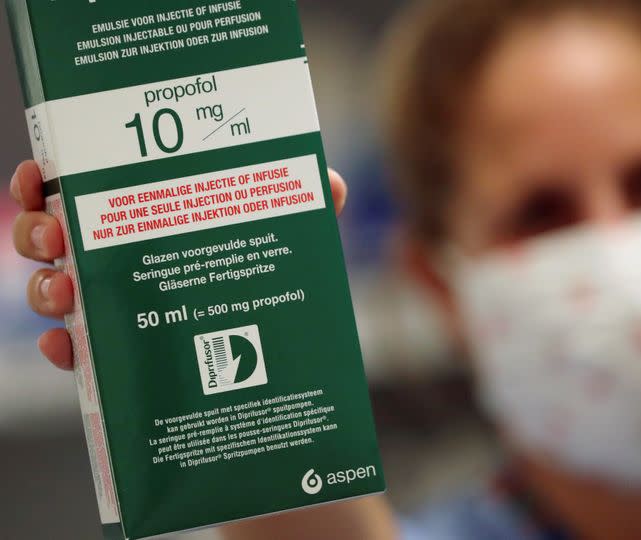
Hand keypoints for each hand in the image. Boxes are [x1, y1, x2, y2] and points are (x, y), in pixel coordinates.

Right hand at [10, 160, 349, 370]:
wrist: (279, 355)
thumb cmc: (273, 277)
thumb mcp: (290, 237)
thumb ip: (306, 205)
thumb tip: (331, 184)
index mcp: (150, 218)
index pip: (84, 189)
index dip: (46, 181)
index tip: (39, 176)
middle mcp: (121, 259)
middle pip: (53, 237)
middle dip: (38, 231)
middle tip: (57, 234)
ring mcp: (115, 308)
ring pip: (54, 291)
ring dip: (45, 287)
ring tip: (67, 291)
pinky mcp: (119, 355)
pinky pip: (78, 353)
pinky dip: (65, 349)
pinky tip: (70, 346)